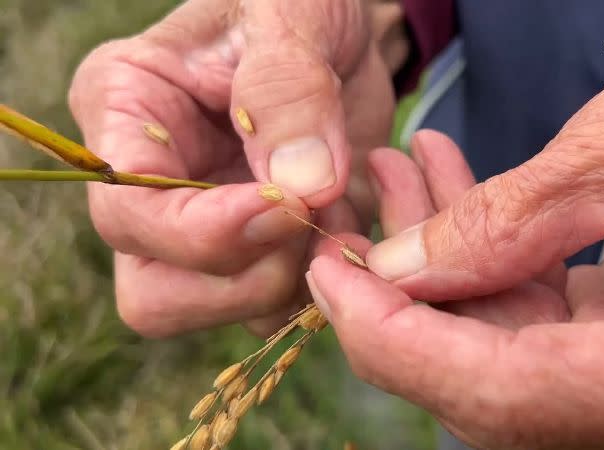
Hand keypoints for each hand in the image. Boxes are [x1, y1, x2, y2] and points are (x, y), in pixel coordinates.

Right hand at [68, 0, 400, 336]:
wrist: (341, 34)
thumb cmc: (296, 3)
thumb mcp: (290, 15)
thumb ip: (288, 91)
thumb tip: (301, 186)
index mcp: (124, 114)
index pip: (126, 211)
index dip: (201, 231)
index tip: (285, 205)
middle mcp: (152, 188)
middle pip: (156, 292)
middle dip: (244, 275)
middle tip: (313, 218)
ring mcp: (205, 229)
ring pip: (221, 311)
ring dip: (293, 282)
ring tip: (342, 214)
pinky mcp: (259, 251)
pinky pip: (281, 307)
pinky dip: (324, 287)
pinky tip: (354, 229)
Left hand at [308, 30, 603, 449]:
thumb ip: (517, 216)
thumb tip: (405, 268)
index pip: (508, 395)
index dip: (399, 343)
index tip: (329, 278)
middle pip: (498, 386)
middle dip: (409, 302)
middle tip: (354, 226)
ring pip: (514, 349)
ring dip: (446, 266)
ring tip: (401, 181)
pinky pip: (549, 319)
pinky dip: (496, 258)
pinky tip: (457, 195)